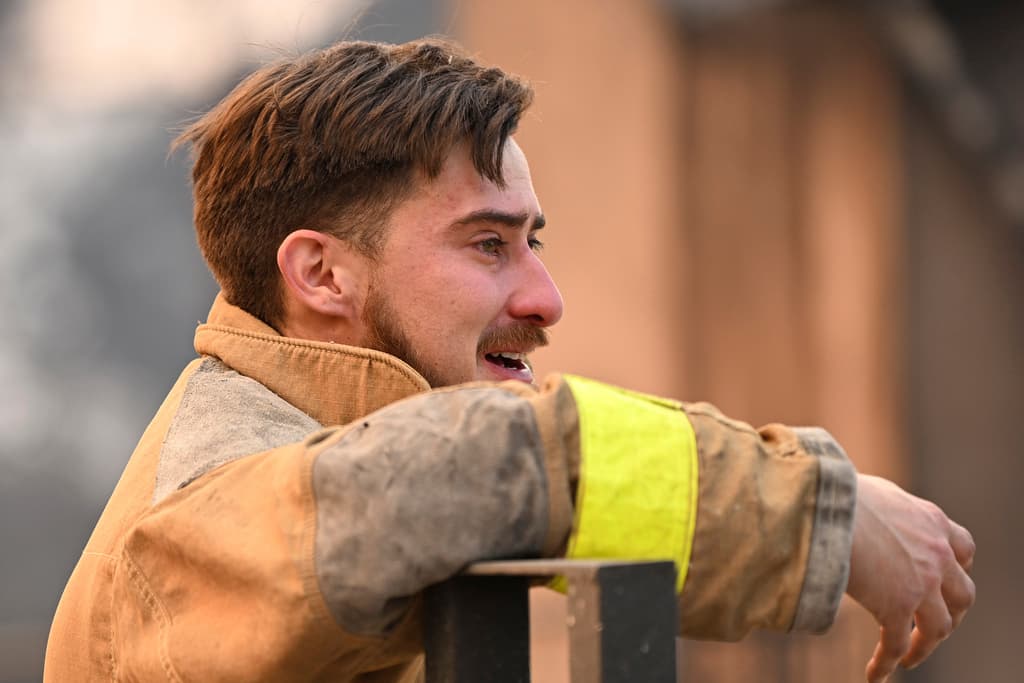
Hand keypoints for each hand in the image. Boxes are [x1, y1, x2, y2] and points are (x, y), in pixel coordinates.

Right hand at [845, 474, 974, 682]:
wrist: (827, 506)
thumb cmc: (835, 492)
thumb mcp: (873, 492)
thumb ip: (882, 507)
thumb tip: (857, 510)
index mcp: (931, 520)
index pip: (963, 548)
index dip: (957, 568)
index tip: (943, 580)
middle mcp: (936, 553)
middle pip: (962, 594)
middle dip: (951, 612)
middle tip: (931, 624)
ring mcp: (921, 583)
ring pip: (940, 627)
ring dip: (926, 645)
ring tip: (910, 658)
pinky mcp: (897, 606)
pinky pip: (898, 644)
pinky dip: (888, 663)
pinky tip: (875, 676)